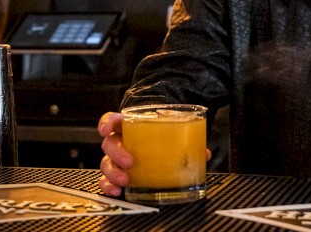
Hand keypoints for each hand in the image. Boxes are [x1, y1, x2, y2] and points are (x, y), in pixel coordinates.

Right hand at [98, 110, 213, 196]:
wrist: (160, 138)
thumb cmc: (162, 133)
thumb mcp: (174, 131)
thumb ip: (188, 139)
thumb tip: (204, 153)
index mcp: (130, 125)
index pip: (113, 119)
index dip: (107, 122)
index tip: (106, 129)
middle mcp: (121, 140)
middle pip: (109, 143)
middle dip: (117, 152)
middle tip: (129, 161)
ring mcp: (117, 157)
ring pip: (106, 163)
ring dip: (113, 172)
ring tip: (125, 180)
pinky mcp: (118, 173)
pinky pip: (107, 179)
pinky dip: (109, 186)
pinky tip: (117, 191)